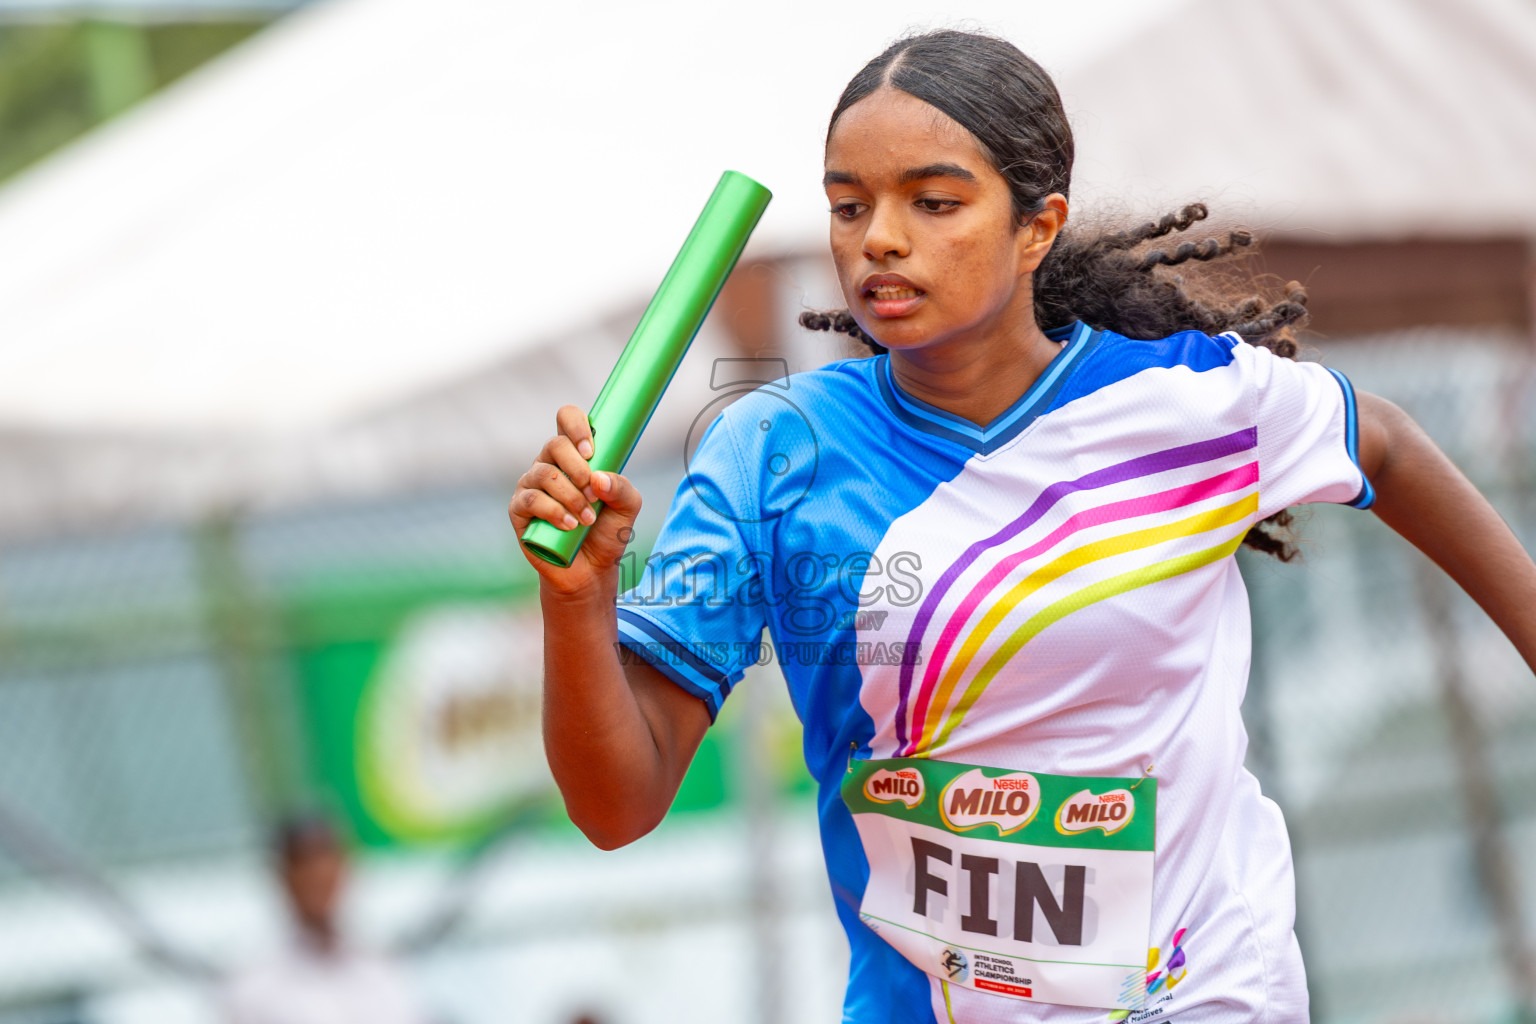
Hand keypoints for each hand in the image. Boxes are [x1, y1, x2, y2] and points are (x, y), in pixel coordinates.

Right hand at [509, 404, 642, 595]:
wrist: (591, 570)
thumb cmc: (607, 532)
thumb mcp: (627, 507)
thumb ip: (621, 488)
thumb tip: (598, 479)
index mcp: (574, 455)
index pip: (566, 419)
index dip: (576, 425)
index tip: (592, 450)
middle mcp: (549, 464)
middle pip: (555, 445)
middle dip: (578, 468)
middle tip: (594, 494)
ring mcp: (531, 485)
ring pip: (545, 474)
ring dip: (570, 496)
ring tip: (587, 519)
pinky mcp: (519, 509)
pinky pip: (531, 500)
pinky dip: (553, 512)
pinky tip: (569, 525)